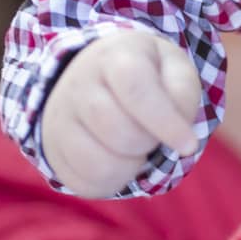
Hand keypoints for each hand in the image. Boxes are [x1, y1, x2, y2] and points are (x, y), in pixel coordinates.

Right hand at [40, 31, 201, 197]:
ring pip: (100, 165)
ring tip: (135, 147)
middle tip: (152, 132)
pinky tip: (118, 159)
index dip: (165, 121)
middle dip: (149, 143)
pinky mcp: (51, 150)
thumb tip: (178, 135)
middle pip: (120, 133)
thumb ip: (183, 93)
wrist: (96, 76)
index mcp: (114, 55)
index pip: (135, 89)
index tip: (189, 144)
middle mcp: (78, 83)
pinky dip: (112, 182)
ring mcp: (58, 117)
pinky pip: (84, 184)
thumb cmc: (147, 75)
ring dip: (131, 166)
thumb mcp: (173, 68)